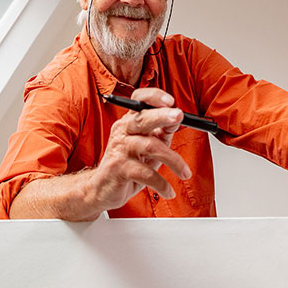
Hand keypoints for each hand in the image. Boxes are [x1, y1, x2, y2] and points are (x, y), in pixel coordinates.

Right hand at [86, 88, 188, 212]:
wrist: (102, 188)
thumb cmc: (127, 164)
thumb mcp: (146, 147)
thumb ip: (160, 133)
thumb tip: (178, 120)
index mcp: (129, 122)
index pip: (138, 100)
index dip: (154, 97)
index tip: (171, 101)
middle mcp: (122, 131)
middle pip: (142, 118)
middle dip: (162, 115)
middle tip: (179, 116)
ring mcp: (119, 148)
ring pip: (150, 147)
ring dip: (174, 160)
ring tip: (185, 172)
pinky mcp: (119, 168)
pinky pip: (146, 174)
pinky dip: (162, 184)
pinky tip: (169, 191)